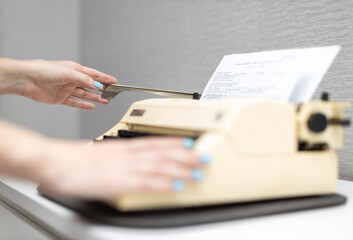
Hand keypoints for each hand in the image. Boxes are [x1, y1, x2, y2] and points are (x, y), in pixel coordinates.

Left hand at [19, 59, 116, 108]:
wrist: (27, 80)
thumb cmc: (44, 70)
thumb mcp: (68, 73)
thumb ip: (84, 80)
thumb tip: (97, 86)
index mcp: (74, 70)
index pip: (94, 74)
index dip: (105, 78)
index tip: (115, 82)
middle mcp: (71, 79)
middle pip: (91, 85)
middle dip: (103, 89)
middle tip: (113, 93)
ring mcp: (66, 89)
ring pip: (85, 95)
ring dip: (95, 98)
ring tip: (106, 101)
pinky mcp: (60, 99)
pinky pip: (75, 102)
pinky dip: (83, 105)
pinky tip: (91, 106)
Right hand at [38, 138, 208, 200]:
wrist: (55, 162)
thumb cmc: (73, 159)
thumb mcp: (101, 154)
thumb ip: (118, 158)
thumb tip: (130, 163)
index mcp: (123, 148)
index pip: (154, 143)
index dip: (174, 144)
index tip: (190, 143)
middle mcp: (128, 155)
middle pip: (162, 154)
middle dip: (185, 156)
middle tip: (203, 157)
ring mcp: (124, 168)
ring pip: (159, 167)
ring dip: (180, 169)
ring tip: (197, 171)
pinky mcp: (118, 183)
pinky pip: (145, 183)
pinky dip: (162, 185)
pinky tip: (175, 187)